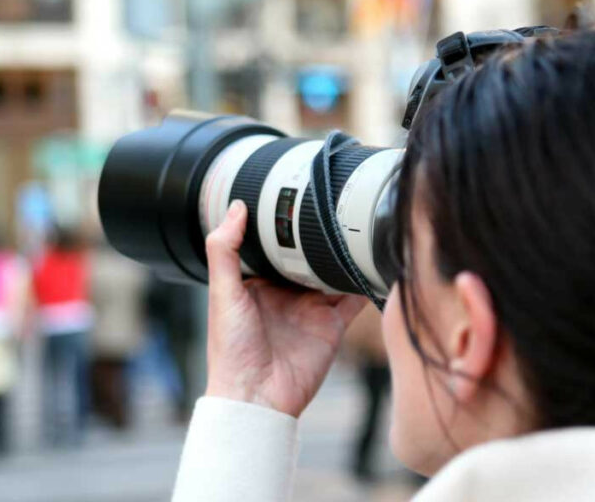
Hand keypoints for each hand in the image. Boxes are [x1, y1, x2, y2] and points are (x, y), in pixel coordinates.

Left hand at [204, 200, 367, 416]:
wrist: (256, 397)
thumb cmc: (231, 350)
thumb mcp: (222, 293)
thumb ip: (225, 250)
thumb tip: (235, 207)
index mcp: (258, 284)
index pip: (274, 247)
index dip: (283, 226)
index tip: (293, 198)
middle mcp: (286, 294)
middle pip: (308, 257)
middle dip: (320, 237)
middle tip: (333, 205)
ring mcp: (311, 309)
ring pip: (333, 273)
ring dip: (344, 255)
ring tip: (357, 226)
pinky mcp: (332, 325)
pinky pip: (354, 298)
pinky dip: (364, 282)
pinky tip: (372, 262)